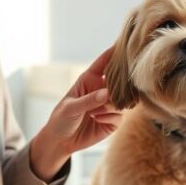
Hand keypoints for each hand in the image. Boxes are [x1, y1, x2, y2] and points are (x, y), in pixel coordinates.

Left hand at [30, 47, 123, 179]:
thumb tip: (107, 93)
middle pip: (119, 79)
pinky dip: (109, 117)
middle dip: (121, 83)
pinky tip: (97, 120)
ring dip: (111, 105)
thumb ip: (88, 100)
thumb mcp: (70, 108)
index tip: (124, 43)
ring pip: (122, 99)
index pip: (104, 62)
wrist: (61, 141)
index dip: (114, 52)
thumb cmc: (61, 119)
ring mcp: (108, 104)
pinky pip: (119, 115)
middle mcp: (101, 89)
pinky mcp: (113, 119)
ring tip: (95, 112)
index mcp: (89, 79)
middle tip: (114, 90)